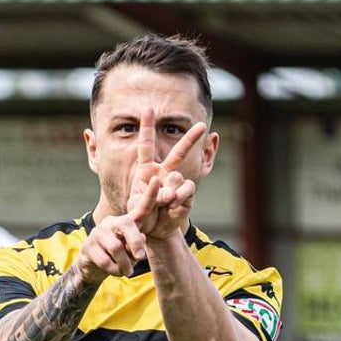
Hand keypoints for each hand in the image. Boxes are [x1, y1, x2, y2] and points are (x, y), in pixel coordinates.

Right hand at [75, 176, 159, 280]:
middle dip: (136, 243)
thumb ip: (137, 245)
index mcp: (126, 222)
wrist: (94, 268)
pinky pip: (105, 260)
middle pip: (127, 226)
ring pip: (116, 247)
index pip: (140, 208)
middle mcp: (112, 223)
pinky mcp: (88, 245)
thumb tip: (139, 244)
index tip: (155, 180)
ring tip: (128, 272)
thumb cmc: (119, 257)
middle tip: (141, 258)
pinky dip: (114, 270)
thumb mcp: (132, 251)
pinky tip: (115, 271)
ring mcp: (98, 233)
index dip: (149, 195)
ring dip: (125, 264)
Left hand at [128, 109, 206, 240]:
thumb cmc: (142, 215)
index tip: (148, 109)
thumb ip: (151, 195)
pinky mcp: (186, 196)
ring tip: (164, 203)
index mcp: (147, 171)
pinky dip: (179, 197)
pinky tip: (173, 206)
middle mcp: (163, 173)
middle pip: (178, 152)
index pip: (147, 146)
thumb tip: (170, 190)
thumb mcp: (138, 205)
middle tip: (202, 125)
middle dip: (191, 138)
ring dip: (170, 191)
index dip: (147, 127)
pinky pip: (186, 190)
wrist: (152, 231)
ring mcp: (176, 184)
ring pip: (178, 177)